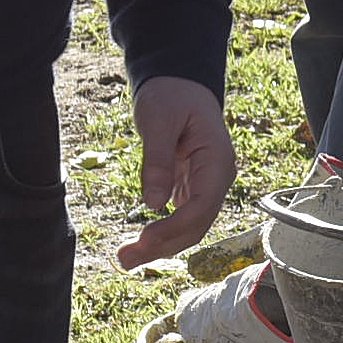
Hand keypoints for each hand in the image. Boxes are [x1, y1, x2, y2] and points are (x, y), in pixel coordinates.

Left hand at [116, 75, 233, 268]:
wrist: (179, 83)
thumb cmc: (171, 95)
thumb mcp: (159, 120)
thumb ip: (157, 161)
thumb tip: (153, 204)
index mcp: (216, 159)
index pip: (203, 205)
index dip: (174, 227)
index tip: (143, 239)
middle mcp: (218, 177)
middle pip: (197, 224)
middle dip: (164, 246)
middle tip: (124, 259)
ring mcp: (207, 184)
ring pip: (191, 226)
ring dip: (162, 245)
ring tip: (126, 258)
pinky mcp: (193, 187)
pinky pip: (182, 217)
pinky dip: (163, 233)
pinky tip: (139, 243)